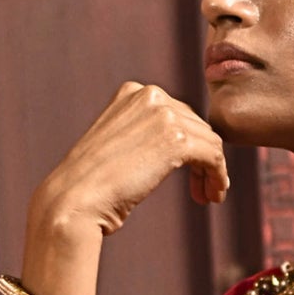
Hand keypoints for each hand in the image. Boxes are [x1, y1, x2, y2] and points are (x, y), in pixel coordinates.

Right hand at [22, 82, 230, 294]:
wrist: (75, 201)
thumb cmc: (92, 185)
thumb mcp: (119, 145)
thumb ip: (146, 134)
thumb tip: (184, 143)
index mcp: (133, 93)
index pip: (179, 113)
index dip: (190, 144)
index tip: (189, 172)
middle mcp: (150, 95)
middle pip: (197, 126)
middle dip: (203, 158)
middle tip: (202, 190)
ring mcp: (164, 114)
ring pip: (210, 141)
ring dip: (213, 171)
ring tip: (208, 195)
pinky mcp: (176, 139)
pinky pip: (215, 156)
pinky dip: (218, 176)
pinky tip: (212, 196)